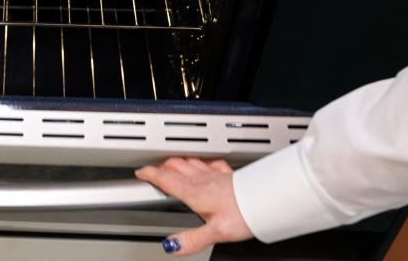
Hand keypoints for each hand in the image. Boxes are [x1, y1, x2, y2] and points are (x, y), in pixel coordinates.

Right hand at [135, 157, 252, 255]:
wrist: (267, 200)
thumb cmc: (244, 214)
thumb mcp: (216, 233)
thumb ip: (192, 239)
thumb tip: (172, 246)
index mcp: (195, 193)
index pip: (166, 179)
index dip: (150, 174)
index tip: (140, 172)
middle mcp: (203, 180)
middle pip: (176, 166)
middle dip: (162, 166)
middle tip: (154, 171)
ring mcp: (216, 175)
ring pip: (191, 162)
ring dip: (179, 162)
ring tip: (173, 165)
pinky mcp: (228, 174)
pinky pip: (210, 163)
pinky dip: (201, 163)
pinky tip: (205, 165)